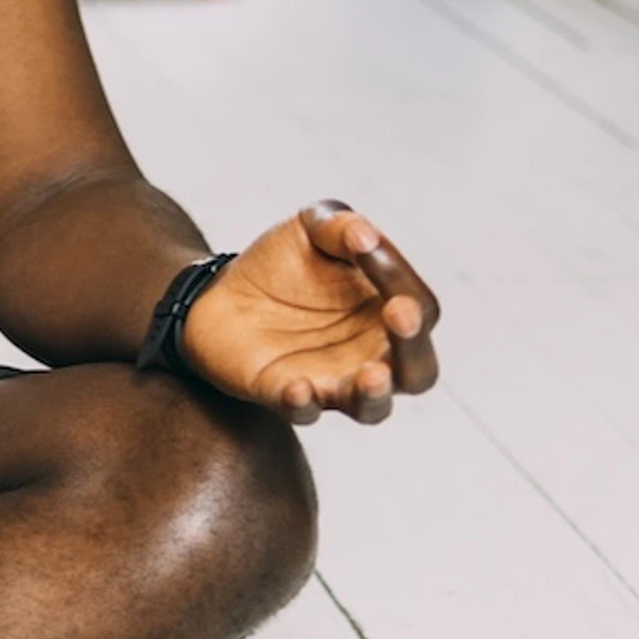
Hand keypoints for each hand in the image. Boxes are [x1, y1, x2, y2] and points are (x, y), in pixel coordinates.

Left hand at [180, 201, 441, 426]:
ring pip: (372, 407)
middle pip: (418, 372)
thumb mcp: (310, 230)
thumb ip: (340, 226)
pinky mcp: (288, 396)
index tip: (362, 242)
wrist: (221, 293)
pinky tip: (297, 386)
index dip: (398, 276)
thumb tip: (363, 234)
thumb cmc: (283, 264)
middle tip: (401, 315)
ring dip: (375, 394)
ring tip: (373, 376)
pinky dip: (303, 404)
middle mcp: (372, 355)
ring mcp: (333, 381)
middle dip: (414, 347)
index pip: (417, 305)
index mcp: (388, 312)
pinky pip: (303, 412)